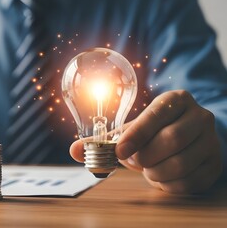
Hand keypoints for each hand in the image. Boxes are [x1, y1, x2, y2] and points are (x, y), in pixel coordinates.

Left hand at [70, 90, 222, 193]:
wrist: (188, 139)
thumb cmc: (154, 133)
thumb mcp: (132, 131)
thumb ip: (104, 140)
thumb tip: (74, 150)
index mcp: (175, 100)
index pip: (156, 114)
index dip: (136, 135)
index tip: (120, 152)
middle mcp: (199, 116)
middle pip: (171, 140)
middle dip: (145, 157)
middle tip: (135, 161)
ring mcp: (212, 140)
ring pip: (181, 163)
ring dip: (155, 173)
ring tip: (148, 169)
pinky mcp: (215, 163)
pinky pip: (191, 182)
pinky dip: (169, 186)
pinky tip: (161, 178)